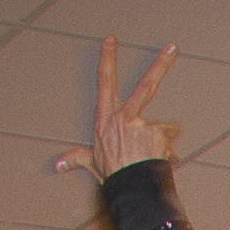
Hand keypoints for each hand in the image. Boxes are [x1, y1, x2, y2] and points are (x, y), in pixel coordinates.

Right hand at [52, 36, 178, 182]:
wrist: (130, 189)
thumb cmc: (112, 174)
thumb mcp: (91, 162)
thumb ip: (76, 158)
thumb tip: (58, 163)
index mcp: (106, 117)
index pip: (103, 80)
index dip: (107, 58)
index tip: (111, 40)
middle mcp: (124, 117)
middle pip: (146, 85)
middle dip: (160, 64)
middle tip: (172, 46)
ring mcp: (143, 125)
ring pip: (162, 128)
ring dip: (161, 141)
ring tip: (149, 158)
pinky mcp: (159, 136)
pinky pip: (169, 144)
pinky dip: (167, 154)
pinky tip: (157, 163)